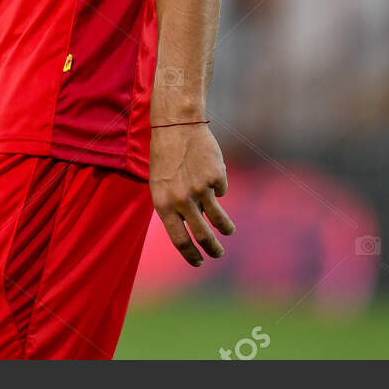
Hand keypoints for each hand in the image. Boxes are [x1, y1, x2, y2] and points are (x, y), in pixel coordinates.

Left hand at [149, 122, 234, 265]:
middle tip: (218, 254)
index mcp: (163, 204)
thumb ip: (172, 208)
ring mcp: (201, 189)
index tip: (199, 262)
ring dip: (225, 228)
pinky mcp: (216, 176)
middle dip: (213, 249)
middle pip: (203, 235)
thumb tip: (191, 230)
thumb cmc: (165, 156)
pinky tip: (212, 174)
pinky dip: (219, 188)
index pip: (179, 240)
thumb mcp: (160, 185)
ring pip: (218, 219)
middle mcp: (182, 200)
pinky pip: (222, 191)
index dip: (190, 255)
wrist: (176, 125)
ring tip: (228, 231)